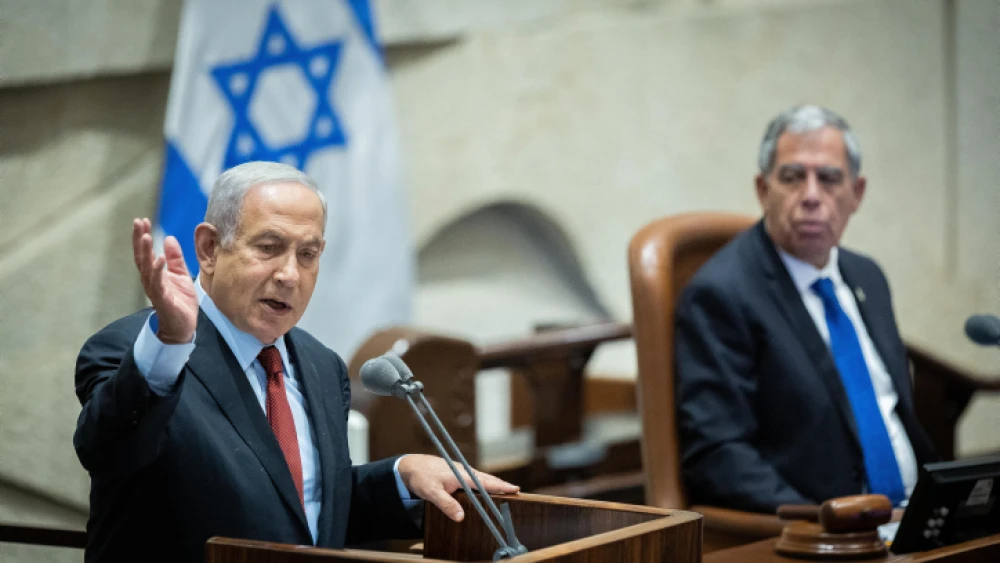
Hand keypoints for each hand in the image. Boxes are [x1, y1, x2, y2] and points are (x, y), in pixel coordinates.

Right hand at [132, 218, 198, 343]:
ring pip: (147, 268)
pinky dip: (158, 271)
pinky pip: (158, 283)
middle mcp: (151, 280)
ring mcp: (155, 290)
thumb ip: (175, 258)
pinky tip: (160, 259)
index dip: (142, 236)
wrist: (184, 326)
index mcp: (154, 274)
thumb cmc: (180, 301)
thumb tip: (169, 238)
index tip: (142, 220)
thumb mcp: (181, 275)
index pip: (145, 252)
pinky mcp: (163, 299)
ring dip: (145, 252)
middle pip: (141, 257)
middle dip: (139, 239)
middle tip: (138, 222)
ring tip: (145, 236)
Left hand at [397, 454, 518, 521]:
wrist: (410, 466)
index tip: (515, 489)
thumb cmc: (421, 477)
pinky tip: (484, 489)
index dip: (500, 486)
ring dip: (492, 483)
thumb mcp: (432, 492)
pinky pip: (474, 479)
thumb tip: (460, 517)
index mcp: (461, 475)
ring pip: (480, 478)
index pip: (485, 482)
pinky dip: (482, 483)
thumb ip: (446, 504)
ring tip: (504, 490)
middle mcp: (463, 472)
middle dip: (501, 484)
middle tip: (516, 490)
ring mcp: (460, 472)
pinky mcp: (456, 474)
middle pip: (486, 479)